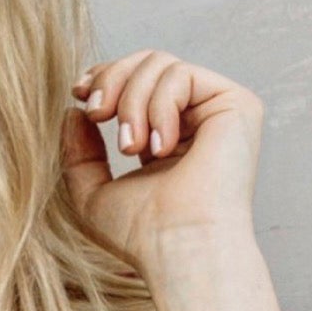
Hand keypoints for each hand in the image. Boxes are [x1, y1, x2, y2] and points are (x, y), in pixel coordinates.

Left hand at [62, 49, 264, 265]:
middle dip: (112, 80)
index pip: (136, 81)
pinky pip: (182, 74)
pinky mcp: (238, 105)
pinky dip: (159, 107)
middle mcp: (196, 120)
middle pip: (147, 62)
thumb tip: (73, 108)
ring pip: (160, 64)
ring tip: (131, 148)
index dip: (105, 76)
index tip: (78, 94)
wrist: (178, 248)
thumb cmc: (141, 235)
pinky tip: (159, 149)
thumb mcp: (92, 193)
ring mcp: (218, 111)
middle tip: (97, 114)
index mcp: (167, 136)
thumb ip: (79, 152)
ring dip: (132, 102)